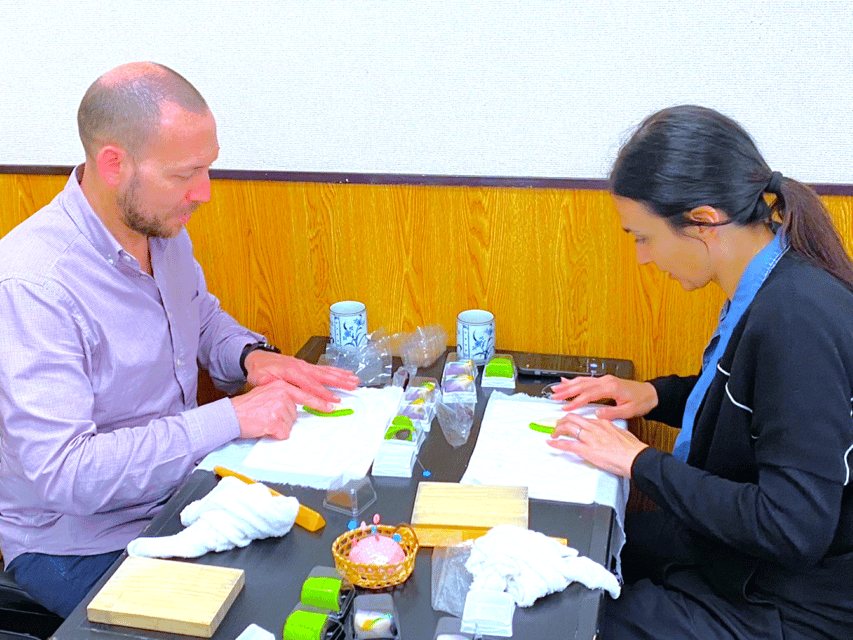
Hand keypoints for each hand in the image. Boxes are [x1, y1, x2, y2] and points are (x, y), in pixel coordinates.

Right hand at [231, 379, 337, 439]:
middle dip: (284, 420)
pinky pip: (282, 433)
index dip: (320, 402)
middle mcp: (282, 393)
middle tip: (274, 417)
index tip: (333, 406)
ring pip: (289, 424)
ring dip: (278, 427)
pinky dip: (274, 434)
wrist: (230, 415)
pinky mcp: (275, 420)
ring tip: (263, 421)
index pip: (305, 394)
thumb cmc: (246, 408)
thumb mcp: (266, 394)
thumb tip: (294, 409)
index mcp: (281, 385)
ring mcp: (279, 407)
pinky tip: (263, 427)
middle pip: (294, 414)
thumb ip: (282, 397)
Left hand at [245, 350, 359, 403]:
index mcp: (291, 371)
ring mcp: (305, 365)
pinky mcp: (306, 365)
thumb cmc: (260, 371)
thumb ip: (277, 387)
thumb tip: (287, 395)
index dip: (322, 394)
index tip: (333, 401)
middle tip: (353, 386)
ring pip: (326, 371)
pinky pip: (323, 368)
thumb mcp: (263, 382)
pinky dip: (336, 371)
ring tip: (355, 380)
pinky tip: (345, 374)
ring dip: (341, 376)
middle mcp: (301, 366)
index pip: (310, 385)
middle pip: (323, 375)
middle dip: (339, 382)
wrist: (257, 358)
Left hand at [546, 412, 648, 476]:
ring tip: (554, 434)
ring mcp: (589, 438)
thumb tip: (609, 434)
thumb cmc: (632, 449)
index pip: (584, 418)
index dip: (574, 420)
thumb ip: (611, 431)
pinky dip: (557, 444)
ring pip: (567, 428)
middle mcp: (594, 427)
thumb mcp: (622, 433)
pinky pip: (567, 444)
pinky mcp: (586, 450)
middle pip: (572, 418)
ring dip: (558, 430)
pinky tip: (551, 443)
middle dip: (562, 421)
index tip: (570, 422)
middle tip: (558, 426)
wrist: (635, 457)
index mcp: (603, 423)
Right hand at [550, 374, 657, 420]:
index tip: (566, 408)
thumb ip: (612, 412)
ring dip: (568, 385)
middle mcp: (606, 381)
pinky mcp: (605, 381)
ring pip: (582, 381)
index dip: (576, 401)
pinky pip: (587, 380)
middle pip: (582, 385)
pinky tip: (567, 382)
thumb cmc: (642, 401)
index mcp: (611, 387)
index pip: (589, 394)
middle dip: (566, 391)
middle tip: (554, 397)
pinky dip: (575, 381)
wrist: (651, 394)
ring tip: (555, 390)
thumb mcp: (629, 411)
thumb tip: (597, 414)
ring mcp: (605, 380)